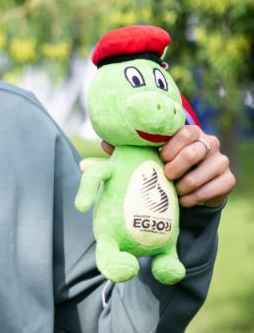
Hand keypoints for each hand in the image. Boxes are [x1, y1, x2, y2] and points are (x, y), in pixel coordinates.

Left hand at [100, 126, 234, 207]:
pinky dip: (195, 197)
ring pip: (203, 173)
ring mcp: (221, 160)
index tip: (159, 159)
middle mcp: (208, 142)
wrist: (188, 190)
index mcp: (189, 132)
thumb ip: (127, 150)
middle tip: (165, 177)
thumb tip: (104, 143)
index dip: (170, 147)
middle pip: (194, 152)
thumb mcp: (146, 158)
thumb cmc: (162, 168)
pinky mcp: (228, 179)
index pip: (184, 131)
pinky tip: (184, 201)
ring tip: (173, 191)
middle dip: (176, 168)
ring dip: (184, 186)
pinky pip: (213, 188)